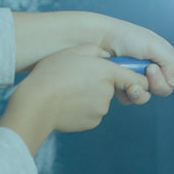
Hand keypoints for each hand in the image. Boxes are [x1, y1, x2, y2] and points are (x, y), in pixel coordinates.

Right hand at [1, 45, 149, 149]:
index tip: (129, 79)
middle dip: (101, 84)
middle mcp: (108, 92)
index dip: (136, 79)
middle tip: (79, 80)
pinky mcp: (92, 122)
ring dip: (90, 96)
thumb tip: (106, 57)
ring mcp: (101, 109)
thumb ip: (95, 51)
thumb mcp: (72, 52)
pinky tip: (67, 103)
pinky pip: (92, 113)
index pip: (137, 79)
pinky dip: (83, 109)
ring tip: (68, 91)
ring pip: (101, 101)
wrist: (36, 104)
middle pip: (113, 88)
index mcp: (107, 72)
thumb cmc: (51, 74)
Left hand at [92, 16, 173, 98]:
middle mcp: (152, 70)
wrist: (99, 41)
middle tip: (149, 70)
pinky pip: (132, 99)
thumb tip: (173, 81)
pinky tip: (121, 82)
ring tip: (131, 75)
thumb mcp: (155, 45)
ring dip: (141, 88)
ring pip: (148, 96)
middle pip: (165, 89)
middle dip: (158, 83)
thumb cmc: (125, 37)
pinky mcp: (123, 86)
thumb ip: (171, 63)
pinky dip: (127, 92)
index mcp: (163, 58)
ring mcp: (137, 79)